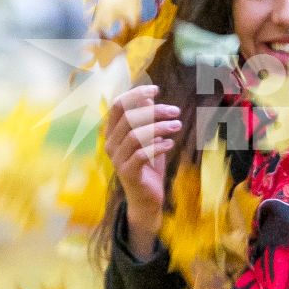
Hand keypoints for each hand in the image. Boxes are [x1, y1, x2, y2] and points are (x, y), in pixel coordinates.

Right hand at [105, 84, 178, 253]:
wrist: (147, 199)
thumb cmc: (148, 166)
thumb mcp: (149, 139)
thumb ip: (147, 120)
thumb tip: (150, 96)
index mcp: (113, 132)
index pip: (119, 106)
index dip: (136, 94)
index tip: (156, 89)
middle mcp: (110, 144)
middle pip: (129, 118)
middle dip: (155, 111)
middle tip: (176, 111)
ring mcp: (117, 159)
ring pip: (136, 135)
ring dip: (160, 128)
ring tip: (177, 126)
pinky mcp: (128, 173)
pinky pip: (141, 154)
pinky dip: (158, 146)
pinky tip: (170, 144)